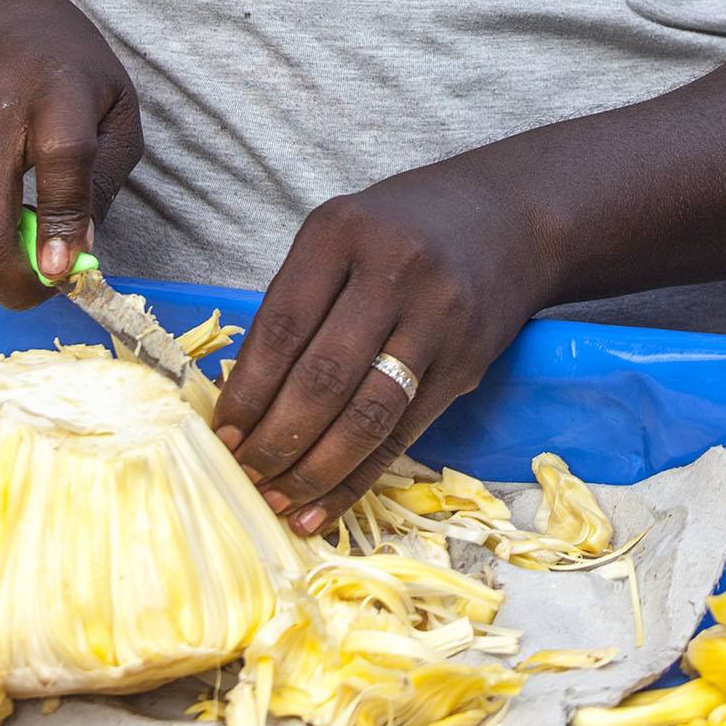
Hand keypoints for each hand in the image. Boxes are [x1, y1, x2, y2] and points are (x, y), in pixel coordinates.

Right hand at [0, 0, 143, 308]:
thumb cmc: (60, 63)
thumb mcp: (112, 99)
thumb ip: (105, 172)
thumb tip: (82, 252)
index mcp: (58, 84)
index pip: (62, 157)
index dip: (64, 220)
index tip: (65, 270)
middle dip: (9, 278)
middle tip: (40, 293)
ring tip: (18, 267)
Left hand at [211, 152, 561, 535]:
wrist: (505, 218)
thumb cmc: (399, 230)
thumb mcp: (341, 234)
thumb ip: (297, 299)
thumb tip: (243, 399)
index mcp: (342, 231)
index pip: (282, 325)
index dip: (247, 390)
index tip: (220, 434)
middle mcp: (393, 271)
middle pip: (323, 377)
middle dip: (275, 440)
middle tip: (243, 474)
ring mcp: (437, 319)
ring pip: (366, 416)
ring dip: (314, 471)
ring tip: (277, 501)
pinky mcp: (466, 363)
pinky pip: (403, 435)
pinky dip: (356, 479)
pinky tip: (320, 507)